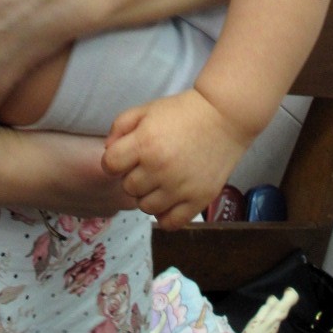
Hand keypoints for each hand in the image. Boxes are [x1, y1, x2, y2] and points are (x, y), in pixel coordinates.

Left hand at [102, 90, 248, 229]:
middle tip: (150, 165)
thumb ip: (120, 127)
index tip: (127, 157)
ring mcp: (180, 187)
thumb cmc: (183, 111)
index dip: (115, 161)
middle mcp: (160, 169)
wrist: (225, 116)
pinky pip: (170, 222)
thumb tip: (108, 152)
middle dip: (135, 176)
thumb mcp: (147, 109)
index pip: (110, 166)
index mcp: (145, 143)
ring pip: (146, 207)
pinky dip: (166, 215)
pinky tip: (170, 199)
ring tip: (162, 181)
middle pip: (128, 188)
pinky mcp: (198, 200)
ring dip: (150, 195)